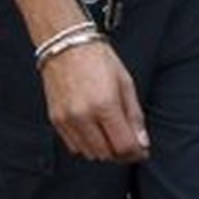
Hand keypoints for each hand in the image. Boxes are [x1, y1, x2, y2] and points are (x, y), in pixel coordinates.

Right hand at [39, 40, 150, 162]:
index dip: (136, 153)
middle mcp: (83, 116)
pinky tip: (96, 131)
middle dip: (121, 153)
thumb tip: (142, 142)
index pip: (123, 145)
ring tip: (113, 136)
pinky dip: (87, 145)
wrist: (66, 45)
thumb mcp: (126, 83)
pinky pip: (74, 146)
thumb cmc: (98, 59)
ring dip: (105, 150)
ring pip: (89, 153)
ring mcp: (66, 120)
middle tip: (130, 144)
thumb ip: (134, 115)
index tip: (142, 151)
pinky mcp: (55, 120)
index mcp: (105, 105)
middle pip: (106, 153)